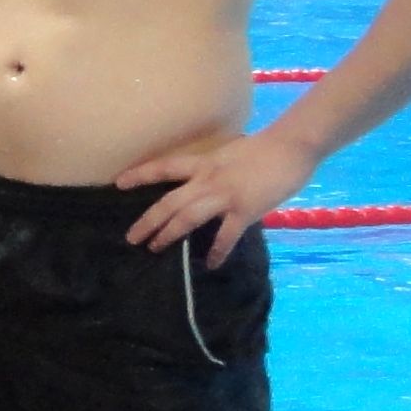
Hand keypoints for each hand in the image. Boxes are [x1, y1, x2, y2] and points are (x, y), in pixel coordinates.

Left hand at [115, 126, 317, 265]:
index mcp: (204, 163)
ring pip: (188, 217)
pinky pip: (226, 235)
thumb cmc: (265, 148)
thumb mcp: (230, 154)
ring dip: (169, 234)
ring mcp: (225, 196)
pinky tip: (211, 265)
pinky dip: (217, 251)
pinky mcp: (244, 210)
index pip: (165, 167)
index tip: (119, 183)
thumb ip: (216, 169)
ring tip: (155, 248)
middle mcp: (208, 179)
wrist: (292, 146)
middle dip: (148, 220)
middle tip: (131, 237)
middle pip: (170, 201)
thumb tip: (207, 182)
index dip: (140, 174)